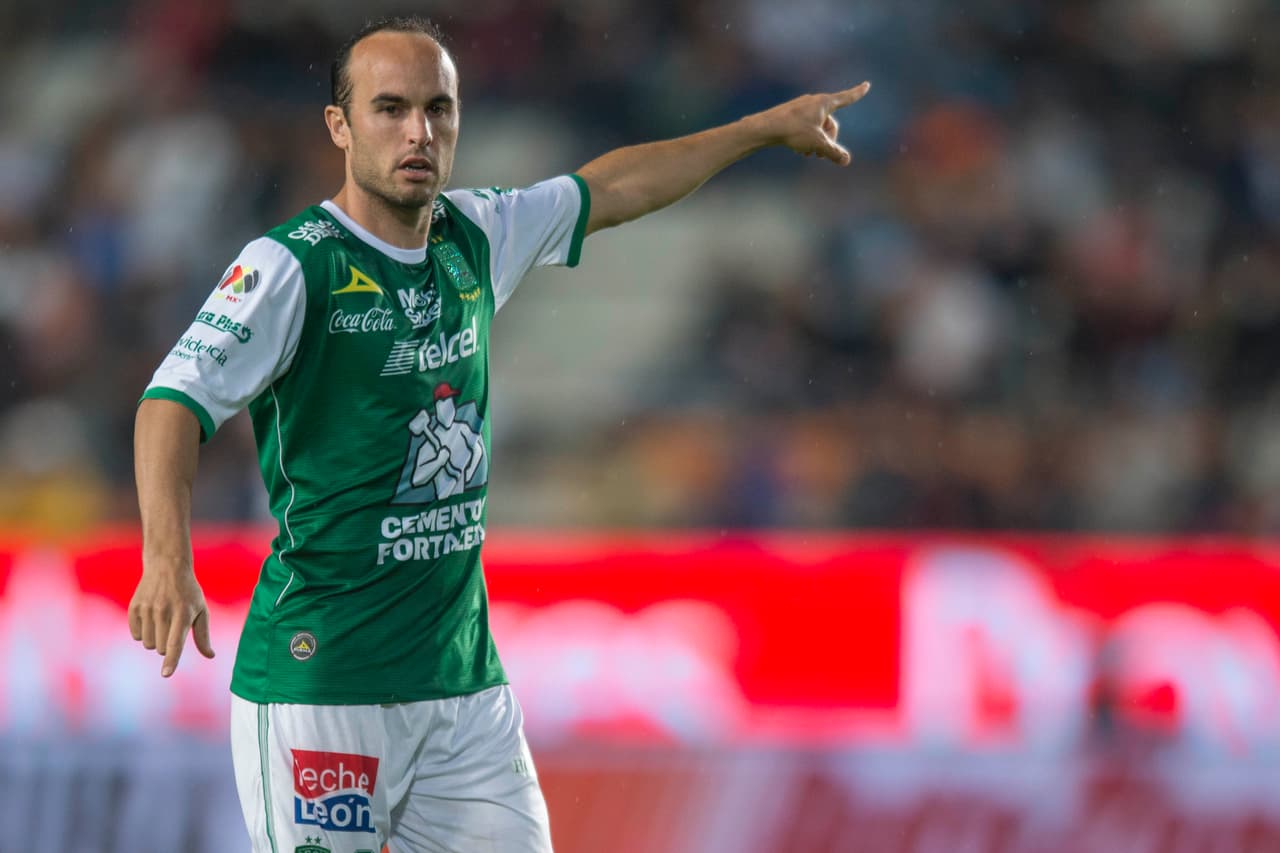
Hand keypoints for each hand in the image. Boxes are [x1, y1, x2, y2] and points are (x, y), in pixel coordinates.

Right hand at [128, 560, 215, 676]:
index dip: (171, 660)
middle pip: (160, 648)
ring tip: (162, 620)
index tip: (166, 674)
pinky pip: (136, 635)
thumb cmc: (188, 593)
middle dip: (166, 644)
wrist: (167, 566)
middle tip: (173, 626)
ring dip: (154, 639)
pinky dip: (143, 632)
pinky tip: (151, 617)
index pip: (175, 642)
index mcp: (183, 613)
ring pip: (147, 644)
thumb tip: (210, 655)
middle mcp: (164, 611)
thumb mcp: (201, 610)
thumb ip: (203, 635)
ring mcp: (147, 609)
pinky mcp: (134, 608)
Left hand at [756, 81, 870, 165]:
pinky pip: (806, 127)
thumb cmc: (793, 131)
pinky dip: (806, 138)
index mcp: (824, 102)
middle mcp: (814, 101)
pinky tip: (799, 150)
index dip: (858, 93)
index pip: (847, 98)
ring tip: (807, 153)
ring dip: (816, 142)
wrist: (765, 127)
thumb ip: (833, 152)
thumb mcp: (817, 143)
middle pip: (830, 123)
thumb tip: (846, 160)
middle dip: (828, 140)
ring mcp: (802, 107)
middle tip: (820, 154)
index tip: (867, 85)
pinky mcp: (792, 114)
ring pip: (817, 127)